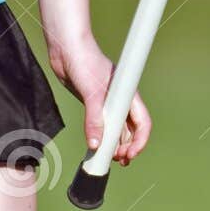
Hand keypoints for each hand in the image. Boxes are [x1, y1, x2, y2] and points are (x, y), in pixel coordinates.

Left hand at [48, 37, 151, 166]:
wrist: (66, 49)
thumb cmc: (85, 62)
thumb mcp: (91, 93)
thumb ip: (93, 119)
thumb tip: (95, 144)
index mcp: (128, 95)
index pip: (142, 123)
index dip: (139, 141)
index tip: (130, 154)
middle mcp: (121, 100)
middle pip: (131, 129)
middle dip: (127, 147)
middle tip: (118, 161)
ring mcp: (108, 102)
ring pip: (117, 129)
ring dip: (115, 144)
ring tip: (109, 159)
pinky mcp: (94, 103)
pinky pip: (102, 125)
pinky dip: (102, 137)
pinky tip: (97, 146)